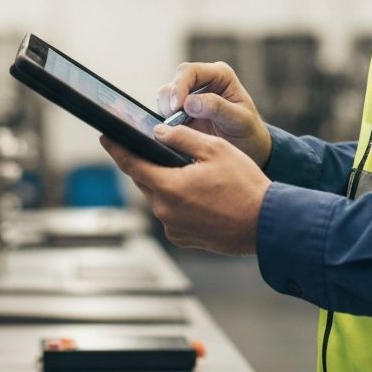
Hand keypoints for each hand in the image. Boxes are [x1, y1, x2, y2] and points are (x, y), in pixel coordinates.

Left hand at [100, 124, 270, 254]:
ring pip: (158, 197)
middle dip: (147, 164)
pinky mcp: (183, 238)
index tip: (106, 138)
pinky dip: (176, 200)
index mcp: (169, 187)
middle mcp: (165, 212)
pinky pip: (170, 213)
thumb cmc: (245, 186)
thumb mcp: (214, 149)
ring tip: (187, 170)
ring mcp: (173, 228)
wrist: (266, 224)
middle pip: (144, 181)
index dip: (116, 149)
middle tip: (155, 148)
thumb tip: (158, 133)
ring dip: (165, 182)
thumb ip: (181, 138)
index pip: (131, 165)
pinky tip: (197, 192)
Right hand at [157, 61, 271, 167]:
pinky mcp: (182, 110)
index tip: (177, 107)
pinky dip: (166, 119)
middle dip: (171, 100)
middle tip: (174, 120)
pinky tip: (175, 131)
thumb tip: (189, 102)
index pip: (190, 71)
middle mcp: (203, 80)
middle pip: (175, 81)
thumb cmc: (248, 131)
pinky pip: (165, 109)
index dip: (180, 86)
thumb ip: (217, 108)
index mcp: (220, 75)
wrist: (248, 148)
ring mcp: (191, 95)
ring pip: (166, 94)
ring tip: (178, 127)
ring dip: (167, 110)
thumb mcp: (239, 120)